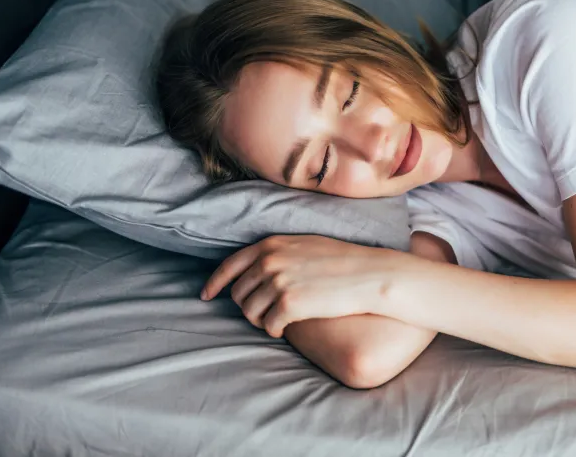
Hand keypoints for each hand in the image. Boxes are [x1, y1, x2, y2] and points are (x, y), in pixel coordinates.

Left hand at [201, 235, 408, 337]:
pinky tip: (289, 325)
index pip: (230, 265)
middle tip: (267, 313)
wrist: (369, 275)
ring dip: (261, 320)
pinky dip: (275, 330)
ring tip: (280, 319)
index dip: (215, 283)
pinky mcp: (288, 304)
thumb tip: (255, 268)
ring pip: (250, 313)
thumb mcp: (304, 245)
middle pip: (238, 294)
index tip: (206, 295)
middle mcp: (269, 261)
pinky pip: (268, 326)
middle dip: (248, 306)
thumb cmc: (342, 261)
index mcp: (270, 245)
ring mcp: (277, 282)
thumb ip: (276, 253)